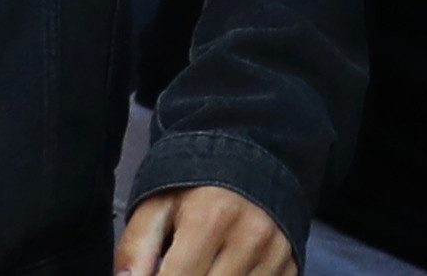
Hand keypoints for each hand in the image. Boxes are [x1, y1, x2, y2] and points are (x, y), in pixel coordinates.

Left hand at [115, 183, 296, 275]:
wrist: (255, 160)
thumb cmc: (197, 189)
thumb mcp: (157, 206)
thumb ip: (135, 249)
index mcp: (212, 218)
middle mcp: (252, 235)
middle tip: (177, 270)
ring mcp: (277, 251)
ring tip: (199, 267)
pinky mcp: (291, 263)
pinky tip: (221, 271)